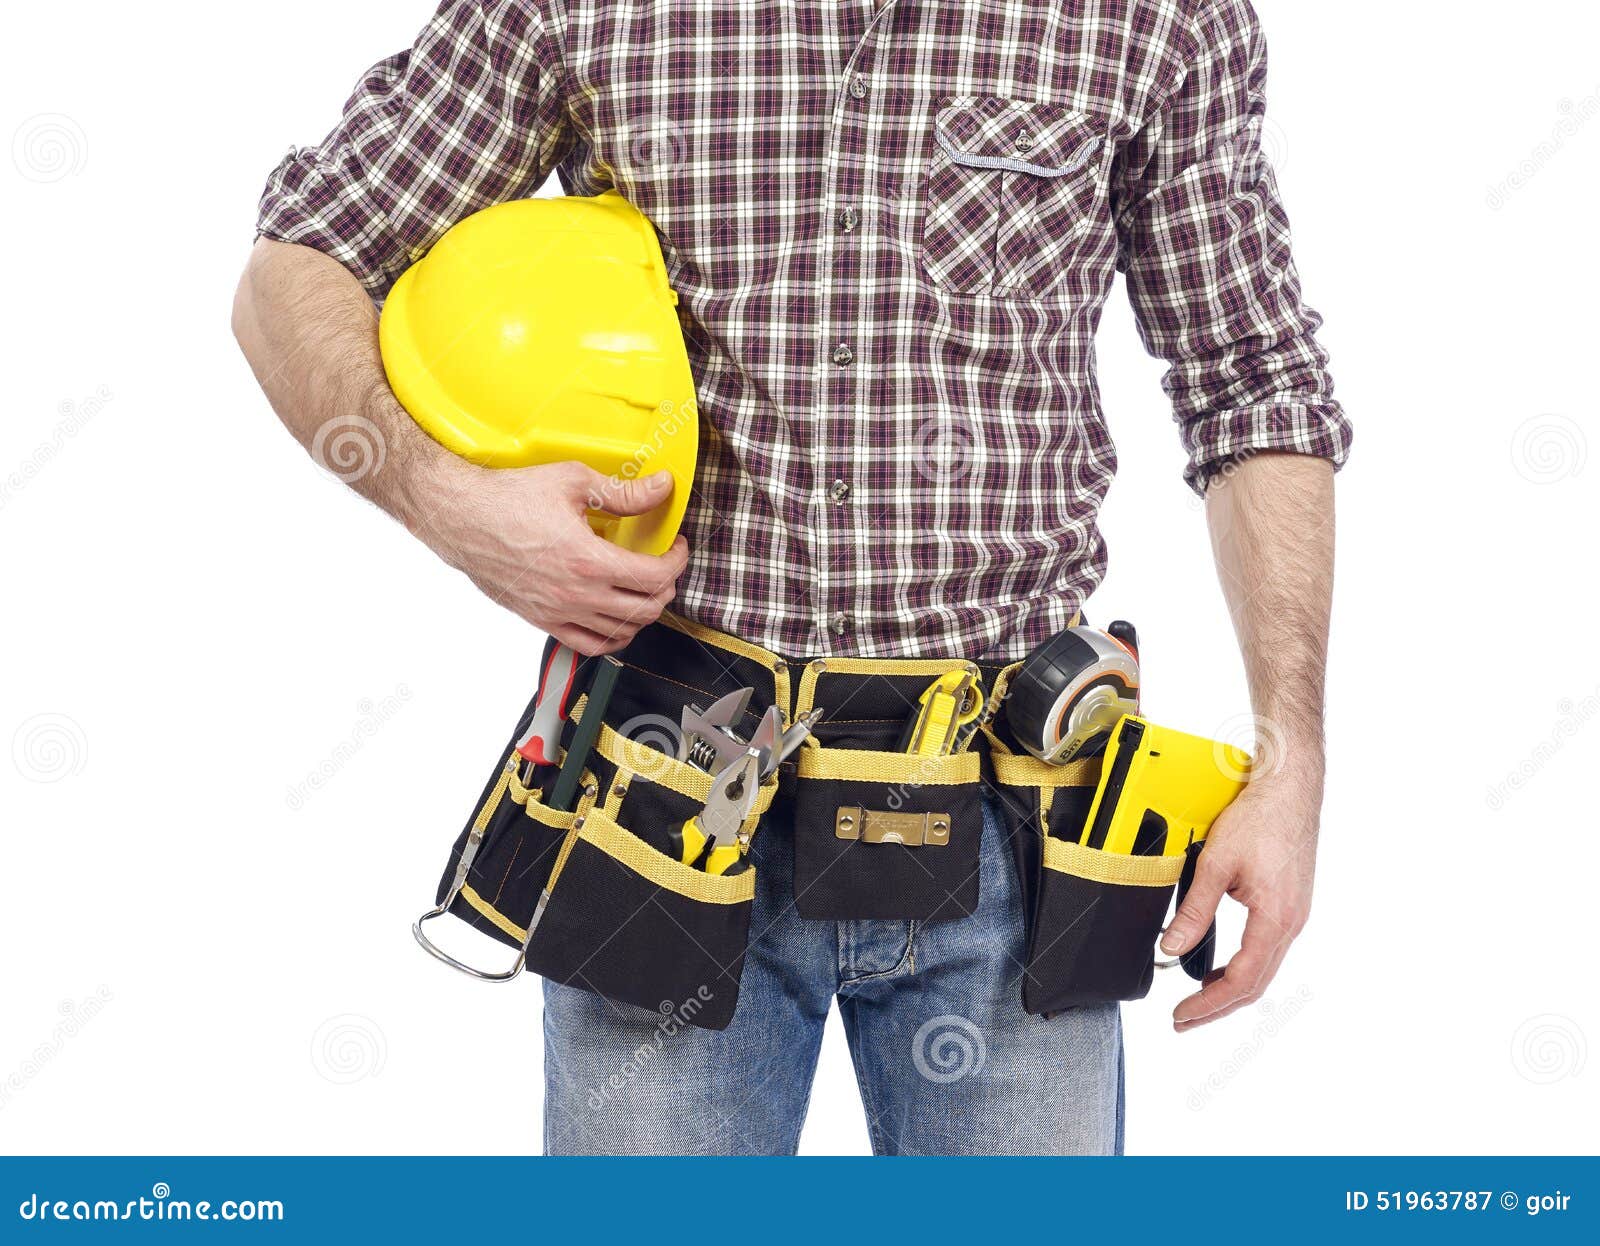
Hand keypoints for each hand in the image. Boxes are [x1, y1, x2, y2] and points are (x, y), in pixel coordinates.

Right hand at [410, 460, 688, 654]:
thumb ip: (624, 492)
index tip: (675, 547)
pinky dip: (613, 637)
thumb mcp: (573, 482)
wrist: (460, 518)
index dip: (677, 562)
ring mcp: (558, 613)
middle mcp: (576, 594)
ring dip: (642, 612)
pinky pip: (590, 646)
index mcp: (588, 560)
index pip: (655, 576)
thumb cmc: (509, 498)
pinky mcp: (542, 621)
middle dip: (665, 587)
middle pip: (646, 609)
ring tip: (643, 590)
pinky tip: (616, 617)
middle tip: (663, 566)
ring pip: (621, 632)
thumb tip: (662, 487)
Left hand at [1159, 759, 1322, 1030]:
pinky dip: (1243, 966)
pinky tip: (1222, 966)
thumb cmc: (1259, 818)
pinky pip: (1267, 949)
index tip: (1181, 1014)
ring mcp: (1294, 915)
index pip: (1242, 980)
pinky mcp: (1290, 904)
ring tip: (1198, 999)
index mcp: (1276, 919)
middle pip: (1256, 984)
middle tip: (1184, 1019)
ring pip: (1263, 968)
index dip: (1209, 1003)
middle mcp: (1291, 924)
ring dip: (1231, 988)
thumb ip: (1194, 910)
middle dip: (1218, 1006)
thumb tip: (1171, 947)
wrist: (1289, 788)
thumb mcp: (1216, 865)